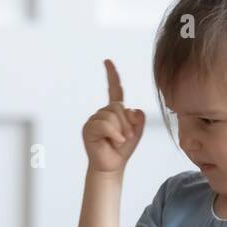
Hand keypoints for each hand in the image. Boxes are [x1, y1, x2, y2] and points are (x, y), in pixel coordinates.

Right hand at [82, 58, 144, 177]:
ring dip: (121, 130)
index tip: (107, 61)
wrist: (112, 166)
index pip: (114, 89)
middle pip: (118, 106)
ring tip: (119, 141)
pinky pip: (104, 124)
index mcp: (114, 110)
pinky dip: (113, 134)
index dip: (112, 75)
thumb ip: (138, 117)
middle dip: (127, 123)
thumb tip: (131, 110)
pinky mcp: (88, 129)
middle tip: (127, 137)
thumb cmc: (123, 149)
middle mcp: (102, 112)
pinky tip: (114, 142)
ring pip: (111, 115)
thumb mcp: (137, 131)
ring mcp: (94, 120)